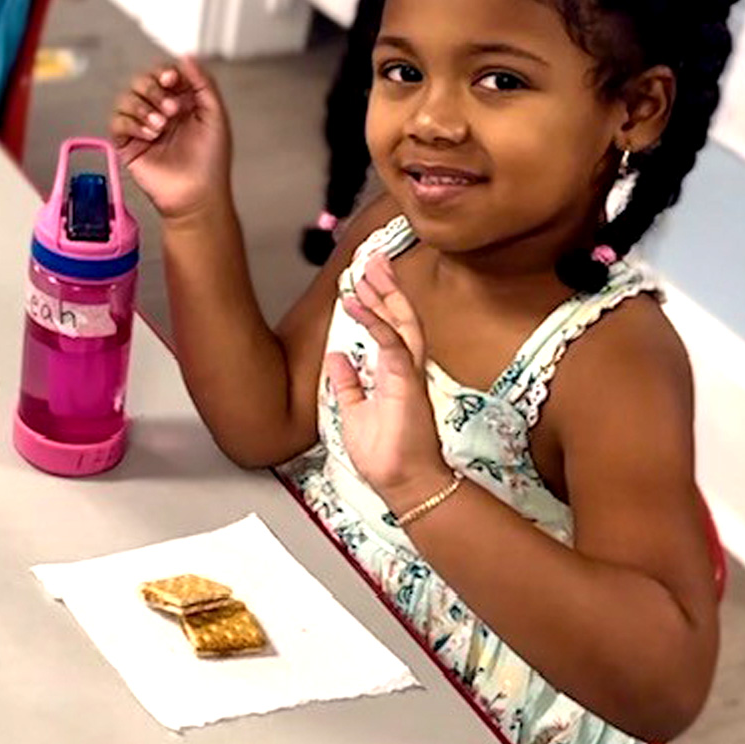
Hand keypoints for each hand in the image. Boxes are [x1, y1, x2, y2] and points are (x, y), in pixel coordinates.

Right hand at [110, 55, 233, 219]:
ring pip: (126, 99)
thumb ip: (202, 83)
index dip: (164, 72)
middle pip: (141, 81)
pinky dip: (131, 123)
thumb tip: (186, 56)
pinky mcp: (127, 143)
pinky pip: (117, 122)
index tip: (171, 79)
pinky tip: (149, 135)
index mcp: (180, 100)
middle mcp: (159, 110)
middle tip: (171, 110)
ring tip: (161, 126)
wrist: (197, 194)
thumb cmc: (210, 160)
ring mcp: (142, 126)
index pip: (163, 74)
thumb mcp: (215, 115)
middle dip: (154, 90)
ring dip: (143, 107)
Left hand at [322, 253, 452, 507]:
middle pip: (401, 317)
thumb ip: (347, 383)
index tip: (364, 279)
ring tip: (368, 270)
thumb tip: (335, 359)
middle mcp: (406, 369)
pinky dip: (374, 322)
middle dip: (386, 287)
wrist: (403, 483)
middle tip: (372, 259)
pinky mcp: (407, 382)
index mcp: (395, 374)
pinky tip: (357, 305)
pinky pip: (391, 344)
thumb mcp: (353, 411)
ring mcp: (409, 374)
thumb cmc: (385, 455)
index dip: (380, 302)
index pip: (391, 327)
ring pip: (402, 322)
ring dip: (385, 294)